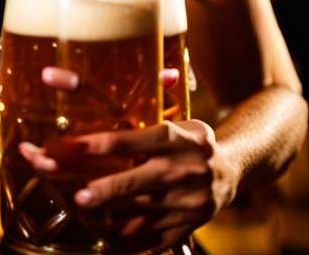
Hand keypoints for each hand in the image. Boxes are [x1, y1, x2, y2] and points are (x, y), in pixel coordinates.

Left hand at [19, 67, 236, 250]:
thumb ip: (159, 95)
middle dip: (106, 190)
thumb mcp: (180, 118)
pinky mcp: (188, 226)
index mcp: (175, 138)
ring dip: (111, 214)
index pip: (131, 140)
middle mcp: (182, 170)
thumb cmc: (194, 140)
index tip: (73, 147)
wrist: (236, 171)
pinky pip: (154, 236)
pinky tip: (107, 238)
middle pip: (137, 181)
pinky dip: (130, 238)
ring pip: (142, 211)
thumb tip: (153, 70)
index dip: (99, 144)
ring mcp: (187, 202)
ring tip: (84, 212)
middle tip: (79, 195)